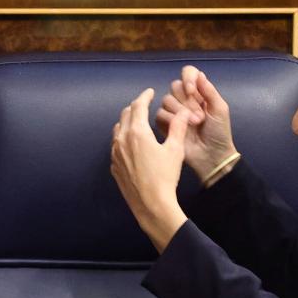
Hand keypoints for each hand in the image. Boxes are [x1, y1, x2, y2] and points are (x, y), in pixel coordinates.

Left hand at [111, 88, 188, 252]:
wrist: (151, 204)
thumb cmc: (165, 177)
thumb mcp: (175, 150)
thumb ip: (178, 128)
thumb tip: (183, 112)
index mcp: (137, 132)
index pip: (138, 106)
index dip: (145, 96)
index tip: (150, 93)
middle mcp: (122, 140)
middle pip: (125, 115)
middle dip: (135, 107)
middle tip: (144, 105)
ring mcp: (115, 154)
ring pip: (118, 130)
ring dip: (127, 122)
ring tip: (137, 122)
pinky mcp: (114, 166)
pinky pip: (115, 146)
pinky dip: (122, 139)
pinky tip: (131, 144)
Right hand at [155, 65, 238, 186]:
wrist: (211, 155)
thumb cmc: (219, 132)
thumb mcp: (219, 109)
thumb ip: (209, 90)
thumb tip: (199, 73)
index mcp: (199, 92)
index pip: (188, 73)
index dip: (188, 78)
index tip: (192, 91)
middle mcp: (184, 98)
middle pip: (175, 86)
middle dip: (187, 101)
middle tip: (199, 116)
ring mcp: (173, 111)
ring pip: (166, 99)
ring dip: (180, 111)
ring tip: (194, 124)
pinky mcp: (164, 124)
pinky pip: (160, 114)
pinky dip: (170, 119)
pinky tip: (180, 128)